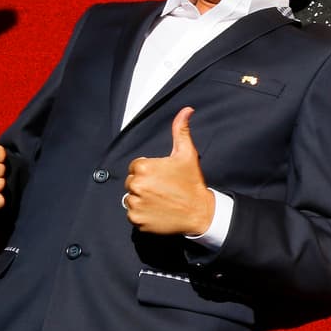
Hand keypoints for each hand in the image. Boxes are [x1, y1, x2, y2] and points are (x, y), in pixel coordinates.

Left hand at [124, 108, 214, 235]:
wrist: (199, 212)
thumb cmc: (192, 182)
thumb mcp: (187, 154)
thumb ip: (181, 130)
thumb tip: (186, 110)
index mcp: (143, 168)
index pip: (136, 167)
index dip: (150, 171)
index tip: (163, 177)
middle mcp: (136, 186)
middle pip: (132, 182)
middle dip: (145, 184)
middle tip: (163, 189)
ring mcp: (135, 204)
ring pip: (131, 198)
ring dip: (142, 199)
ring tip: (160, 200)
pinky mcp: (136, 220)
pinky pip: (133, 214)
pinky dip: (143, 214)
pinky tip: (158, 211)